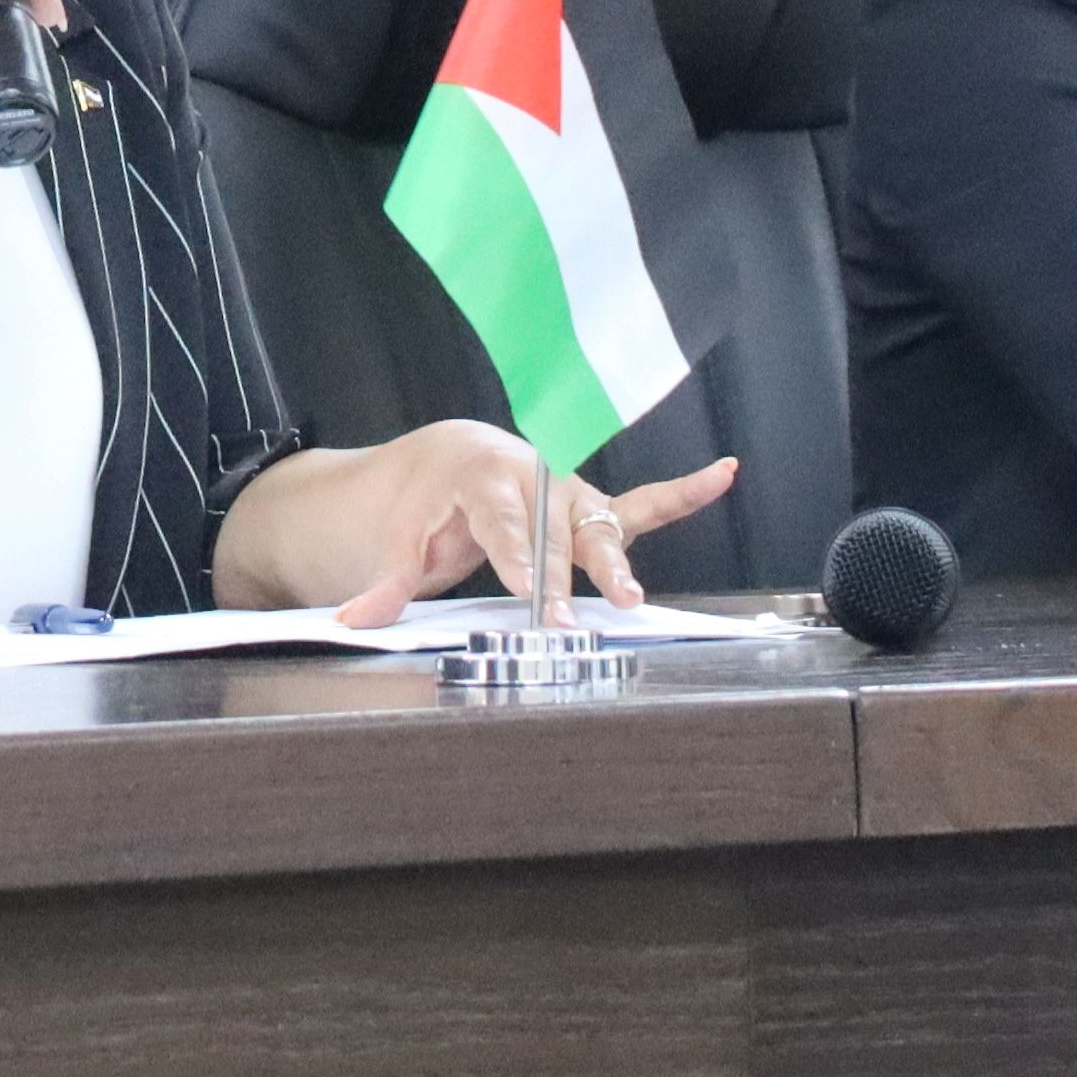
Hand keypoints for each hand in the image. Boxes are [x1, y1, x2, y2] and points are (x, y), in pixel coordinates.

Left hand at [245, 424, 733, 624]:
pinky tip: (723, 474)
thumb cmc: (430, 501)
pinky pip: (643, 503)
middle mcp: (533, 475)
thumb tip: (354, 620)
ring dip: (614, 563)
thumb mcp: (401, 536)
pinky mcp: (593, 506)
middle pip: (552, 530)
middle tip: (567, 620)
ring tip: (631, 598)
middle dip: (562, 577)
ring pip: (596, 525)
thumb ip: (386, 580)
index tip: (529, 592)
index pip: (501, 522)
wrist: (454, 455)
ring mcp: (569, 490)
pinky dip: (684, 493)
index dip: (516, 557)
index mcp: (481, 476)